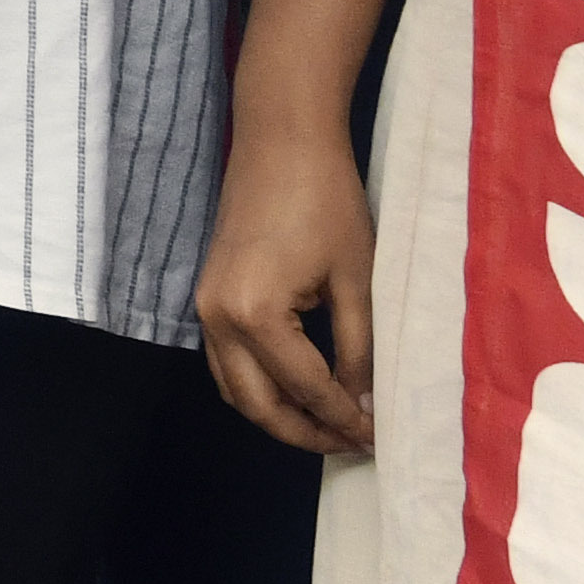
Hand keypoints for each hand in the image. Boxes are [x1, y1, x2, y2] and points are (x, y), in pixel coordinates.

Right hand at [196, 104, 375, 456]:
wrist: (280, 140)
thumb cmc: (327, 200)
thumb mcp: (354, 280)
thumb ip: (357, 349)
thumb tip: (365, 403)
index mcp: (256, 315)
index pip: (306, 389)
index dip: (345, 420)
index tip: (378, 438)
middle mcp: (218, 320)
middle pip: (257, 405)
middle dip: (304, 433)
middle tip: (352, 444)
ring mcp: (205, 308)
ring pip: (235, 390)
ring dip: (278, 414)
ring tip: (328, 423)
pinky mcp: (207, 296)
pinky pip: (227, 363)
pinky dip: (259, 386)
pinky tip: (298, 387)